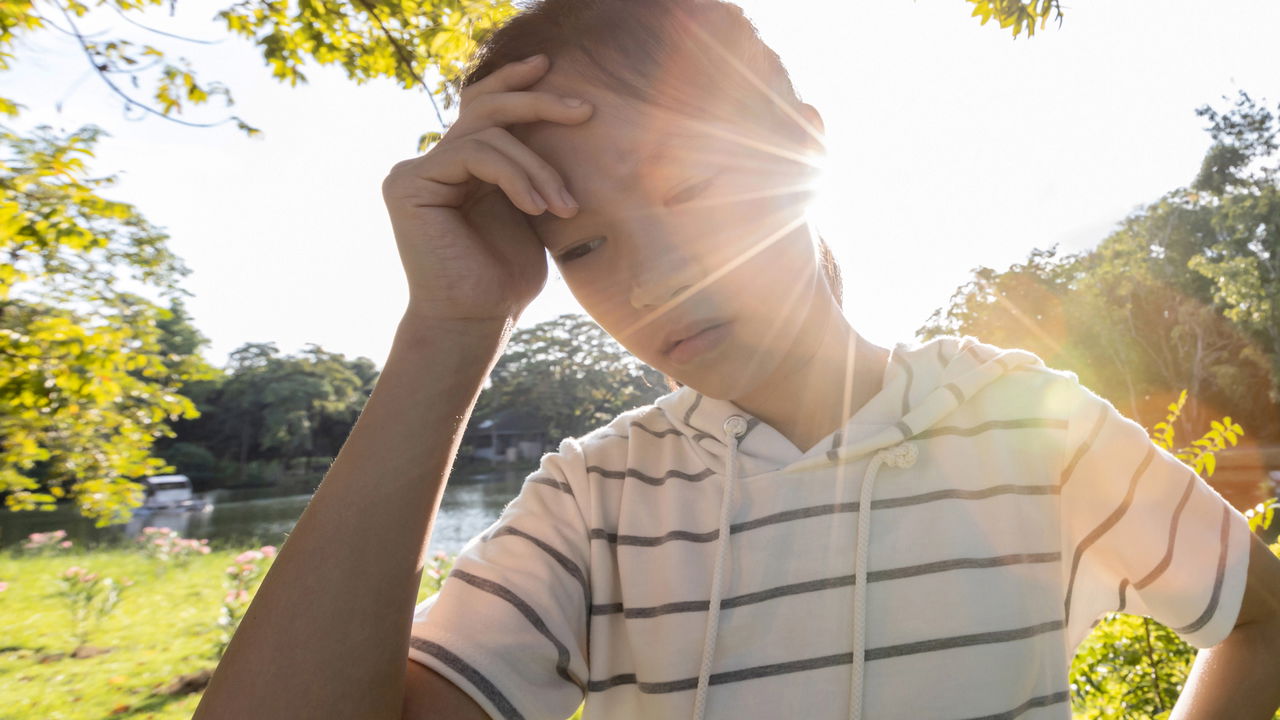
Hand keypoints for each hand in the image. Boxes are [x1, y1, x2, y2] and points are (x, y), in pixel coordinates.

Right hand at [381, 54, 590, 322]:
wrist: (476, 322)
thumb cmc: (505, 278)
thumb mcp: (530, 212)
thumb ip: (530, 170)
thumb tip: (563, 124)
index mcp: (461, 167)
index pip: (484, 110)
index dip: (514, 83)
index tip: (552, 67)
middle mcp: (434, 162)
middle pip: (484, 107)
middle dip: (537, 102)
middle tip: (584, 110)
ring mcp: (416, 170)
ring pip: (487, 133)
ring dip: (537, 167)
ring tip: (564, 205)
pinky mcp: (409, 184)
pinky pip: (474, 154)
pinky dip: (515, 175)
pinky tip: (537, 207)